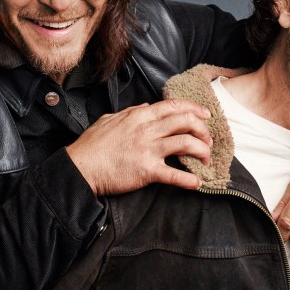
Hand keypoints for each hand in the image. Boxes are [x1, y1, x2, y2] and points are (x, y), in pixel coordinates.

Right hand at [67, 99, 211, 195]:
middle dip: (203, 130)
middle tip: (208, 140)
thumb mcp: (109, 119)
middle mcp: (147, 129)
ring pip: (186, 143)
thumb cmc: (91, 145)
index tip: (205, 116)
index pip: (174, 106)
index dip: (194, 110)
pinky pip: (174, 174)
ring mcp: (148, 149)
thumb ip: (130, 111)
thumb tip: (145, 106)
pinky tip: (196, 183)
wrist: (80, 167)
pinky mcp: (146, 170)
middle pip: (186, 121)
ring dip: (202, 151)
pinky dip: (189, 180)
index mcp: (139, 115)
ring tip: (205, 159)